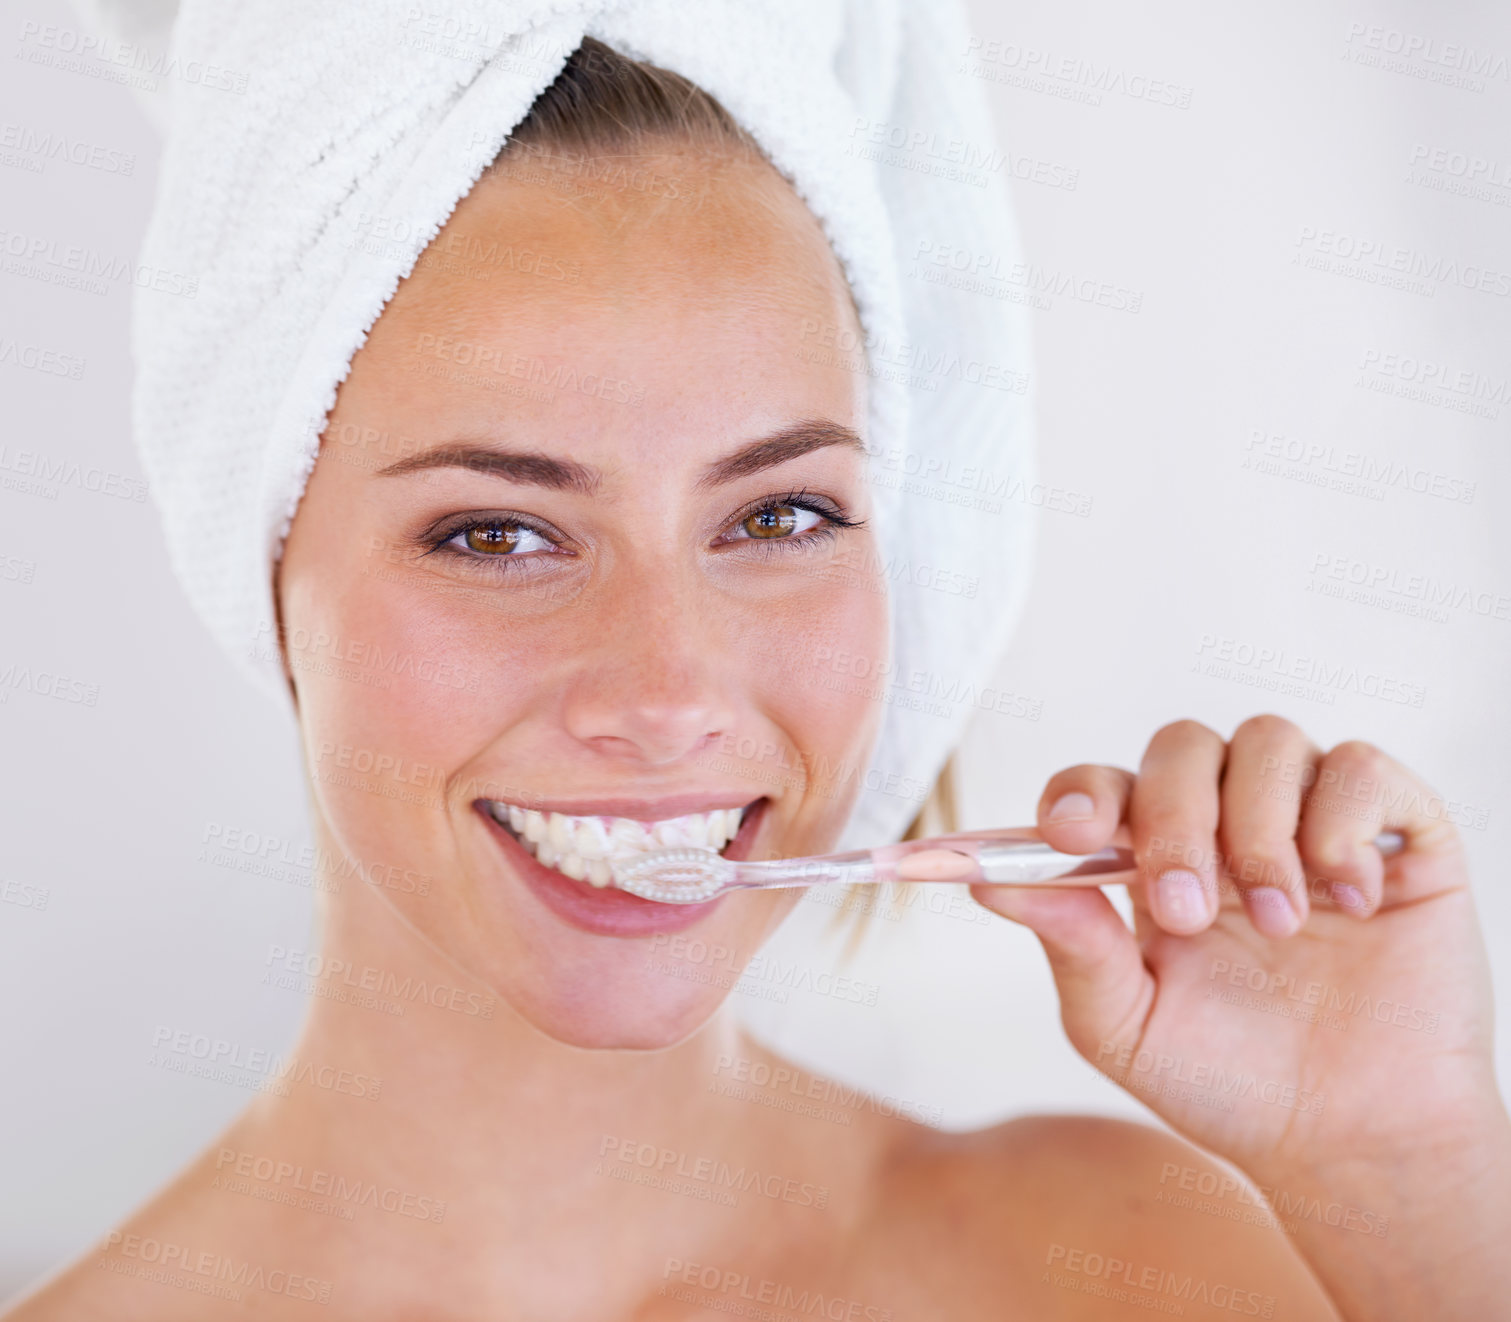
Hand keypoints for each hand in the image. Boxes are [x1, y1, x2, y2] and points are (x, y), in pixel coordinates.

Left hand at [971, 716, 1505, 1184]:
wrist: (1353, 1144)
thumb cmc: (1231, 1084)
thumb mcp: (1127, 1026)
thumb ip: (1070, 947)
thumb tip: (990, 882)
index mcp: (1151, 862)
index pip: (1106, 786)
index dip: (1082, 793)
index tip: (1070, 832)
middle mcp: (1227, 825)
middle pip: (1182, 746)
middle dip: (1174, 819)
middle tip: (1188, 912)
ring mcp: (1309, 822)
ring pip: (1268, 740)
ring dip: (1259, 831)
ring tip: (1278, 927)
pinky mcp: (1395, 834)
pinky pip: (1361, 767)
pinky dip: (1343, 824)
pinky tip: (1352, 903)